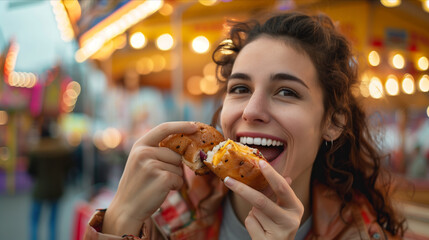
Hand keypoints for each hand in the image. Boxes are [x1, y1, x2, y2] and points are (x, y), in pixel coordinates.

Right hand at [102, 121, 197, 235]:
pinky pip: (179, 178)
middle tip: (159, 177)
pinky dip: (175, 186)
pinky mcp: (162, 178)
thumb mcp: (141, 161)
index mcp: (139, 145)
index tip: (195, 127)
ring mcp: (152, 165)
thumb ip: (156, 150)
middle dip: (175, 165)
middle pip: (176, 153)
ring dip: (174, 177)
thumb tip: (185, 145)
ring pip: (179, 167)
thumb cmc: (138, 185)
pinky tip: (161, 191)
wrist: (126, 209)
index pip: (164, 128)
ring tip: (157, 184)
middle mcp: (144, 152)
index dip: (181, 126)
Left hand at [224, 161, 303, 239]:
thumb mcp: (285, 209)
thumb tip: (287, 176)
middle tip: (228, 179)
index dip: (271, 174)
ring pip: (253, 212)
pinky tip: (261, 230)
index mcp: (296, 207)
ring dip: (253, 212)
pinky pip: (250, 222)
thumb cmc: (280, 225)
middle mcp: (291, 221)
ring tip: (264, 221)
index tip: (259, 162)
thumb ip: (282, 194)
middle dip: (242, 189)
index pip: (282, 187)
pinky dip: (251, 223)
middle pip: (261, 201)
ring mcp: (279, 233)